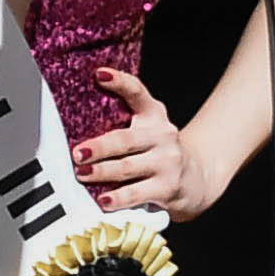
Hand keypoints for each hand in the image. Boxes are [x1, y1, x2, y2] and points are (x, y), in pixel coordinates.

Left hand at [77, 67, 223, 219]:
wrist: (196, 179)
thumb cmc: (159, 153)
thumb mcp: (148, 130)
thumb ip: (123, 122)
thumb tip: (78, 123)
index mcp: (153, 115)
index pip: (137, 93)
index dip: (119, 82)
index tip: (100, 74)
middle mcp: (162, 135)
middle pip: (126, 139)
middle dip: (99, 147)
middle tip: (78, 153)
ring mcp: (167, 162)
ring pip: (128, 167)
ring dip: (102, 172)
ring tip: (83, 174)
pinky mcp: (168, 186)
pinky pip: (138, 193)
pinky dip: (118, 198)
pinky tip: (104, 201)